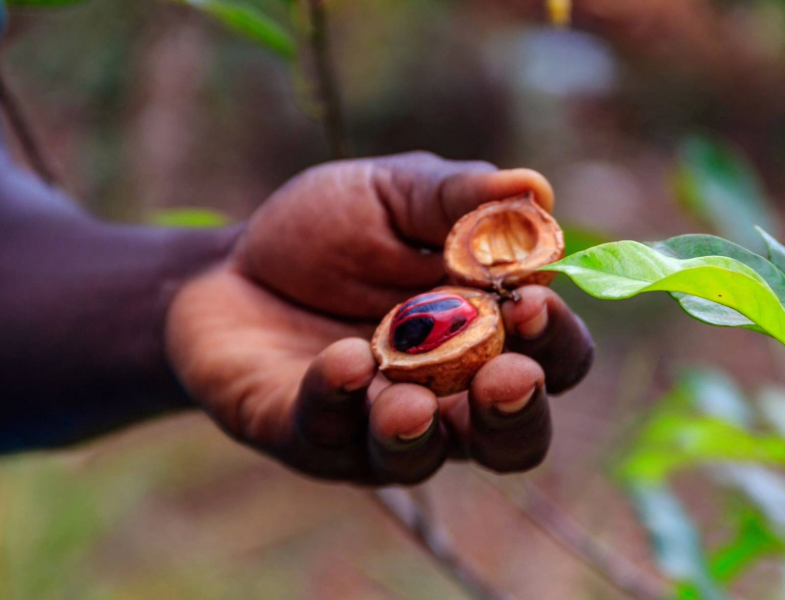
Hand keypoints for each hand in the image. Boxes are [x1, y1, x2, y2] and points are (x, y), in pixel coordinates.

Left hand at [165, 152, 593, 484]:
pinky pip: (331, 437)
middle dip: (515, 413)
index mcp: (487, 336)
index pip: (553, 359)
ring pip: (424, 456)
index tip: (534, 301)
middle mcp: (448, 395)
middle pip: (513, 437)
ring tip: (407, 396)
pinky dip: (339, 401)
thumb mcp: (394, 196)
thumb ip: (458, 199)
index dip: (557, 341)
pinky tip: (340, 360)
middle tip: (505, 378)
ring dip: (422, 430)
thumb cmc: (328, 232)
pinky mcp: (310, 437)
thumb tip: (533, 188)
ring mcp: (379, 427)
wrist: (226, 268)